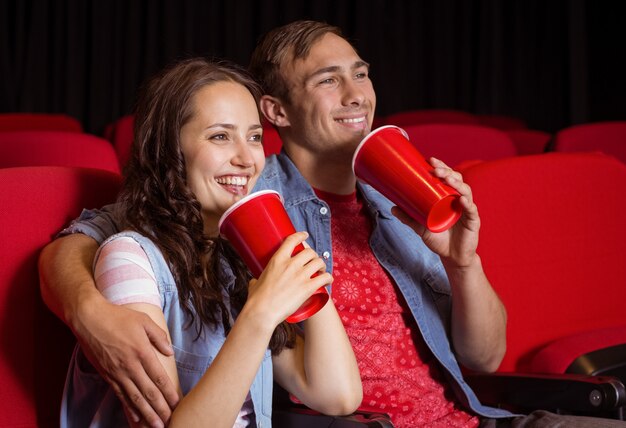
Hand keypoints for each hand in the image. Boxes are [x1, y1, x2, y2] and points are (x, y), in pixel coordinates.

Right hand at [73, 299, 179, 426]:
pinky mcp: (107, 375)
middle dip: (160, 409)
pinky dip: (129, 408)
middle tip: (170, 421)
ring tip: (156, 425)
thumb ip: (159, 336)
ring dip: (146, 414)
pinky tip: (135, 418)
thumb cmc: (117, 316)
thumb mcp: (143, 320)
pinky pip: (120, 396)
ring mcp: (117, 372)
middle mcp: (130, 366)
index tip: (177, 403)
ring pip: (134, 398)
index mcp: (142, 352)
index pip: (159, 377)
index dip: (168, 393)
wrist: (89, 318)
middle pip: (148, 392)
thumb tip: (170, 352)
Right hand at [246, 232, 331, 326]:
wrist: (262, 312)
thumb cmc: (256, 299)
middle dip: (313, 256)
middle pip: (309, 252)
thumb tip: (254, 282)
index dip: (301, 236)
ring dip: (322, 266)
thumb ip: (257, 280)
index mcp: (277, 259)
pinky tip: (327, 281)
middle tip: (313, 263)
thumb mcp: (255, 283)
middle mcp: (291, 264)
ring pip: (319, 262)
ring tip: (321, 271)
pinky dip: (328, 278)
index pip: (292, 240)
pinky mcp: (308, 287)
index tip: (305, 235)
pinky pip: (325, 278)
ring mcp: (300, 275)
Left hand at [392, 157, 479, 267]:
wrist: (452, 257)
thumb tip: (392, 207)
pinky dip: (467, 203)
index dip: (441, 167)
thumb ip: (409, 217)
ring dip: (457, 183)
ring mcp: (467, 209)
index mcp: (448, 197)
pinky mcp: (473, 221)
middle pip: (457, 179)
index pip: (447, 177)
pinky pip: (472, 210)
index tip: (429, 160)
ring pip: (466, 191)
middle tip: (435, 168)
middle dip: (447, 171)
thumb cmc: (439, 239)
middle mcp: (459, 199)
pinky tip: (461, 199)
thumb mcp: (421, 227)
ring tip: (447, 179)